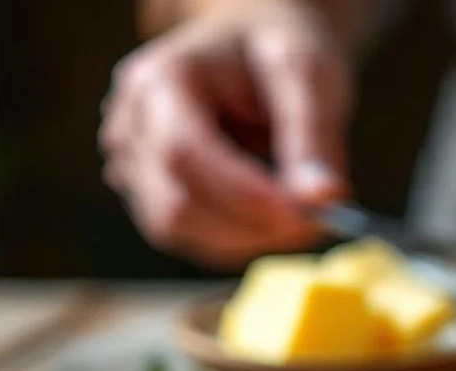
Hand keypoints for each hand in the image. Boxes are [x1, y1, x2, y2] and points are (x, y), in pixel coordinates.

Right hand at [100, 1, 353, 268]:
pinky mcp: (147, 193)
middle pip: (177, 205)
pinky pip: (189, 236)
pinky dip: (239, 237)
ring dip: (249, 237)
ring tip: (302, 211)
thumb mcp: (309, 72)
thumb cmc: (277, 51)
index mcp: (160, 80)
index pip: (185, 154)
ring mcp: (131, 163)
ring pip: (179, 231)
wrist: (251, 47)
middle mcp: (131, 125)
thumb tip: (324, 199)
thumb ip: (315, 134)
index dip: (245, 197)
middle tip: (323, 222)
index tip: (308, 218)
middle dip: (254, 227)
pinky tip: (275, 213)